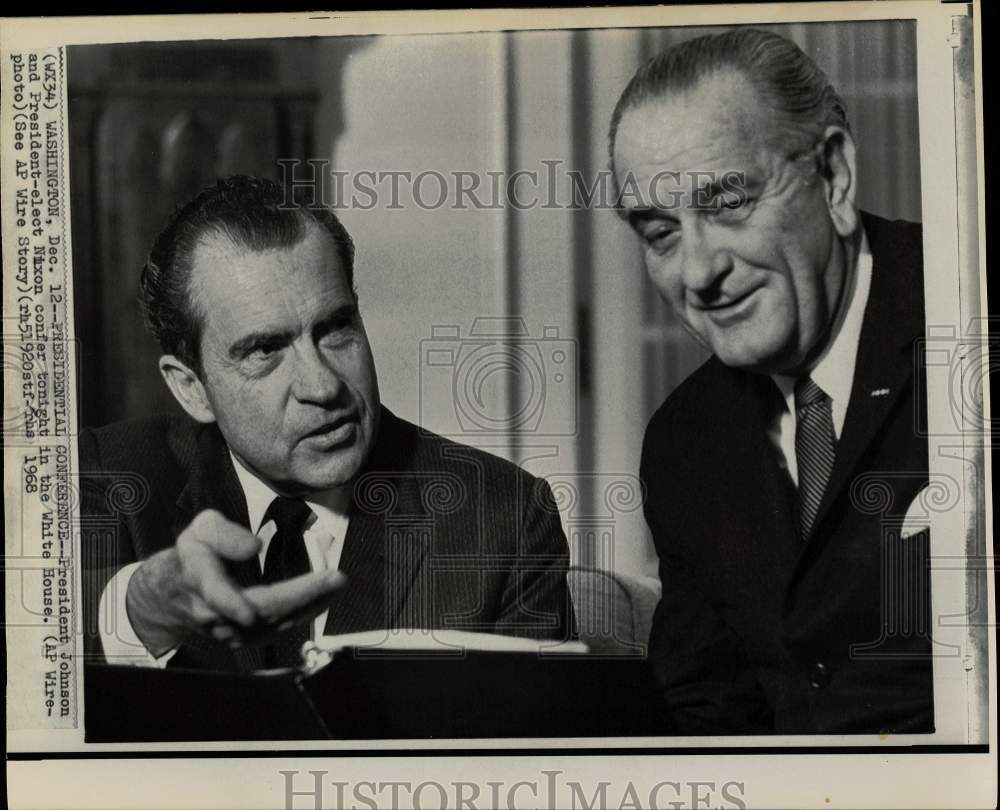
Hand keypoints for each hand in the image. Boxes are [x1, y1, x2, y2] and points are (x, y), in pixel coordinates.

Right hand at [125, 509, 344, 655]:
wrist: (178, 594)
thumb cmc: (196, 555)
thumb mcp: (200, 530)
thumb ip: (224, 533)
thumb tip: (255, 546)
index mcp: (201, 580)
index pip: (215, 595)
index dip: (230, 603)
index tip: (248, 612)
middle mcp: (216, 613)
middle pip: (260, 611)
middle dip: (300, 596)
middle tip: (335, 578)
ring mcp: (233, 630)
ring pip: (274, 623)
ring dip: (310, 605)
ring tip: (338, 585)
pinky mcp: (247, 637)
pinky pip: (279, 628)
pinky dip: (305, 613)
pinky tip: (325, 599)